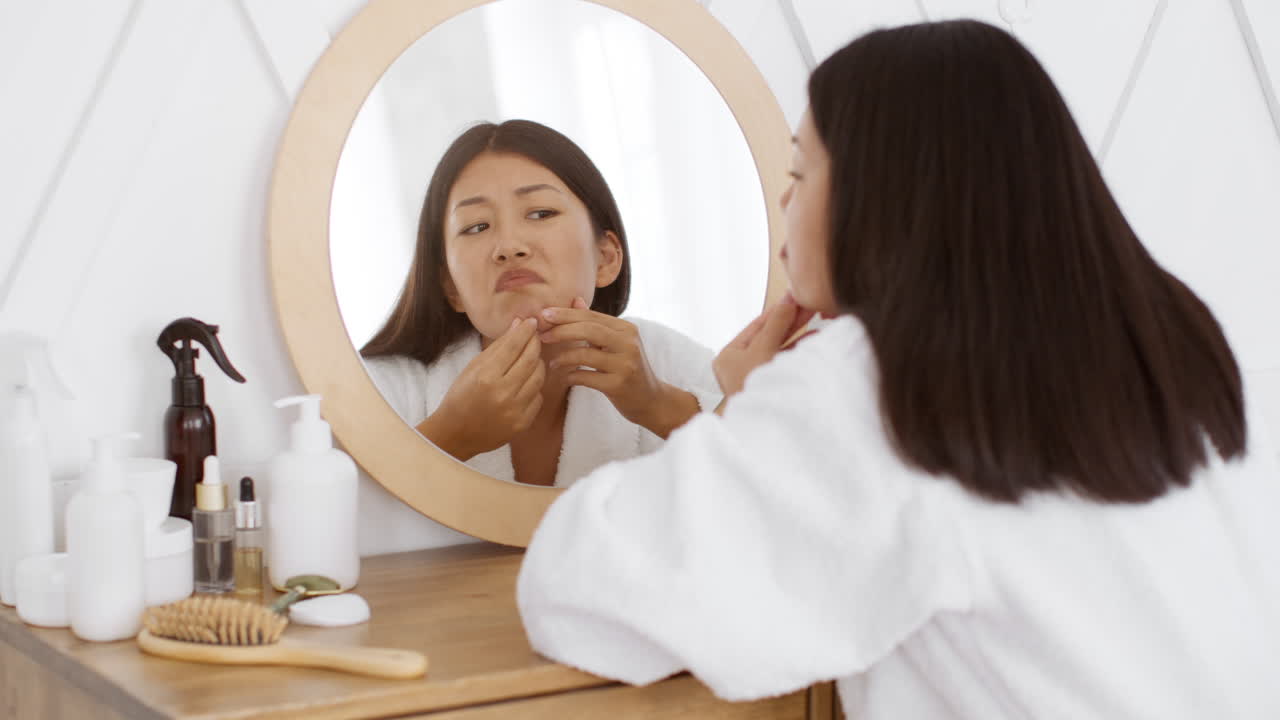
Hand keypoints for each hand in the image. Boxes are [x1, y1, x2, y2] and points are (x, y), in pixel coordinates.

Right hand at [418, 317, 544, 459]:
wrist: (456, 433)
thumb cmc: (461, 397)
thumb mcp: (472, 368)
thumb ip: (497, 347)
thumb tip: (518, 325)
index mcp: (486, 377)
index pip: (513, 347)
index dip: (524, 331)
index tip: (531, 322)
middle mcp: (503, 394)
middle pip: (530, 360)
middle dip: (535, 344)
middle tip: (535, 336)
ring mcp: (515, 411)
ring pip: (538, 378)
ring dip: (538, 364)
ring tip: (531, 358)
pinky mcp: (522, 423)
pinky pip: (538, 397)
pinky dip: (534, 386)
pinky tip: (526, 382)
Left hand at [538, 297, 698, 437]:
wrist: (651, 399)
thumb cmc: (628, 369)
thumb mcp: (616, 343)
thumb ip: (596, 323)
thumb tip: (576, 300)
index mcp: (627, 329)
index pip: (591, 316)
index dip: (565, 314)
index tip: (543, 315)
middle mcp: (628, 343)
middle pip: (588, 329)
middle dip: (561, 331)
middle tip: (542, 335)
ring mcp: (625, 364)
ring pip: (585, 354)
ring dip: (563, 357)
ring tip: (552, 363)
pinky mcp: (619, 385)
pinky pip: (586, 377)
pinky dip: (571, 376)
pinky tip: (565, 377)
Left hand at [713, 294, 814, 399]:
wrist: (765, 427)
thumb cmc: (755, 387)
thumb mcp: (763, 349)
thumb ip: (776, 324)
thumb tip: (788, 299)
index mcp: (728, 357)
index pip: (755, 327)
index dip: (776, 310)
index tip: (793, 296)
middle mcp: (740, 367)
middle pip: (769, 337)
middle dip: (791, 321)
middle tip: (809, 305)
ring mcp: (758, 377)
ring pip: (781, 349)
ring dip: (800, 335)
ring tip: (818, 318)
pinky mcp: (774, 386)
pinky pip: (787, 363)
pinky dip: (801, 351)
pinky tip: (817, 338)